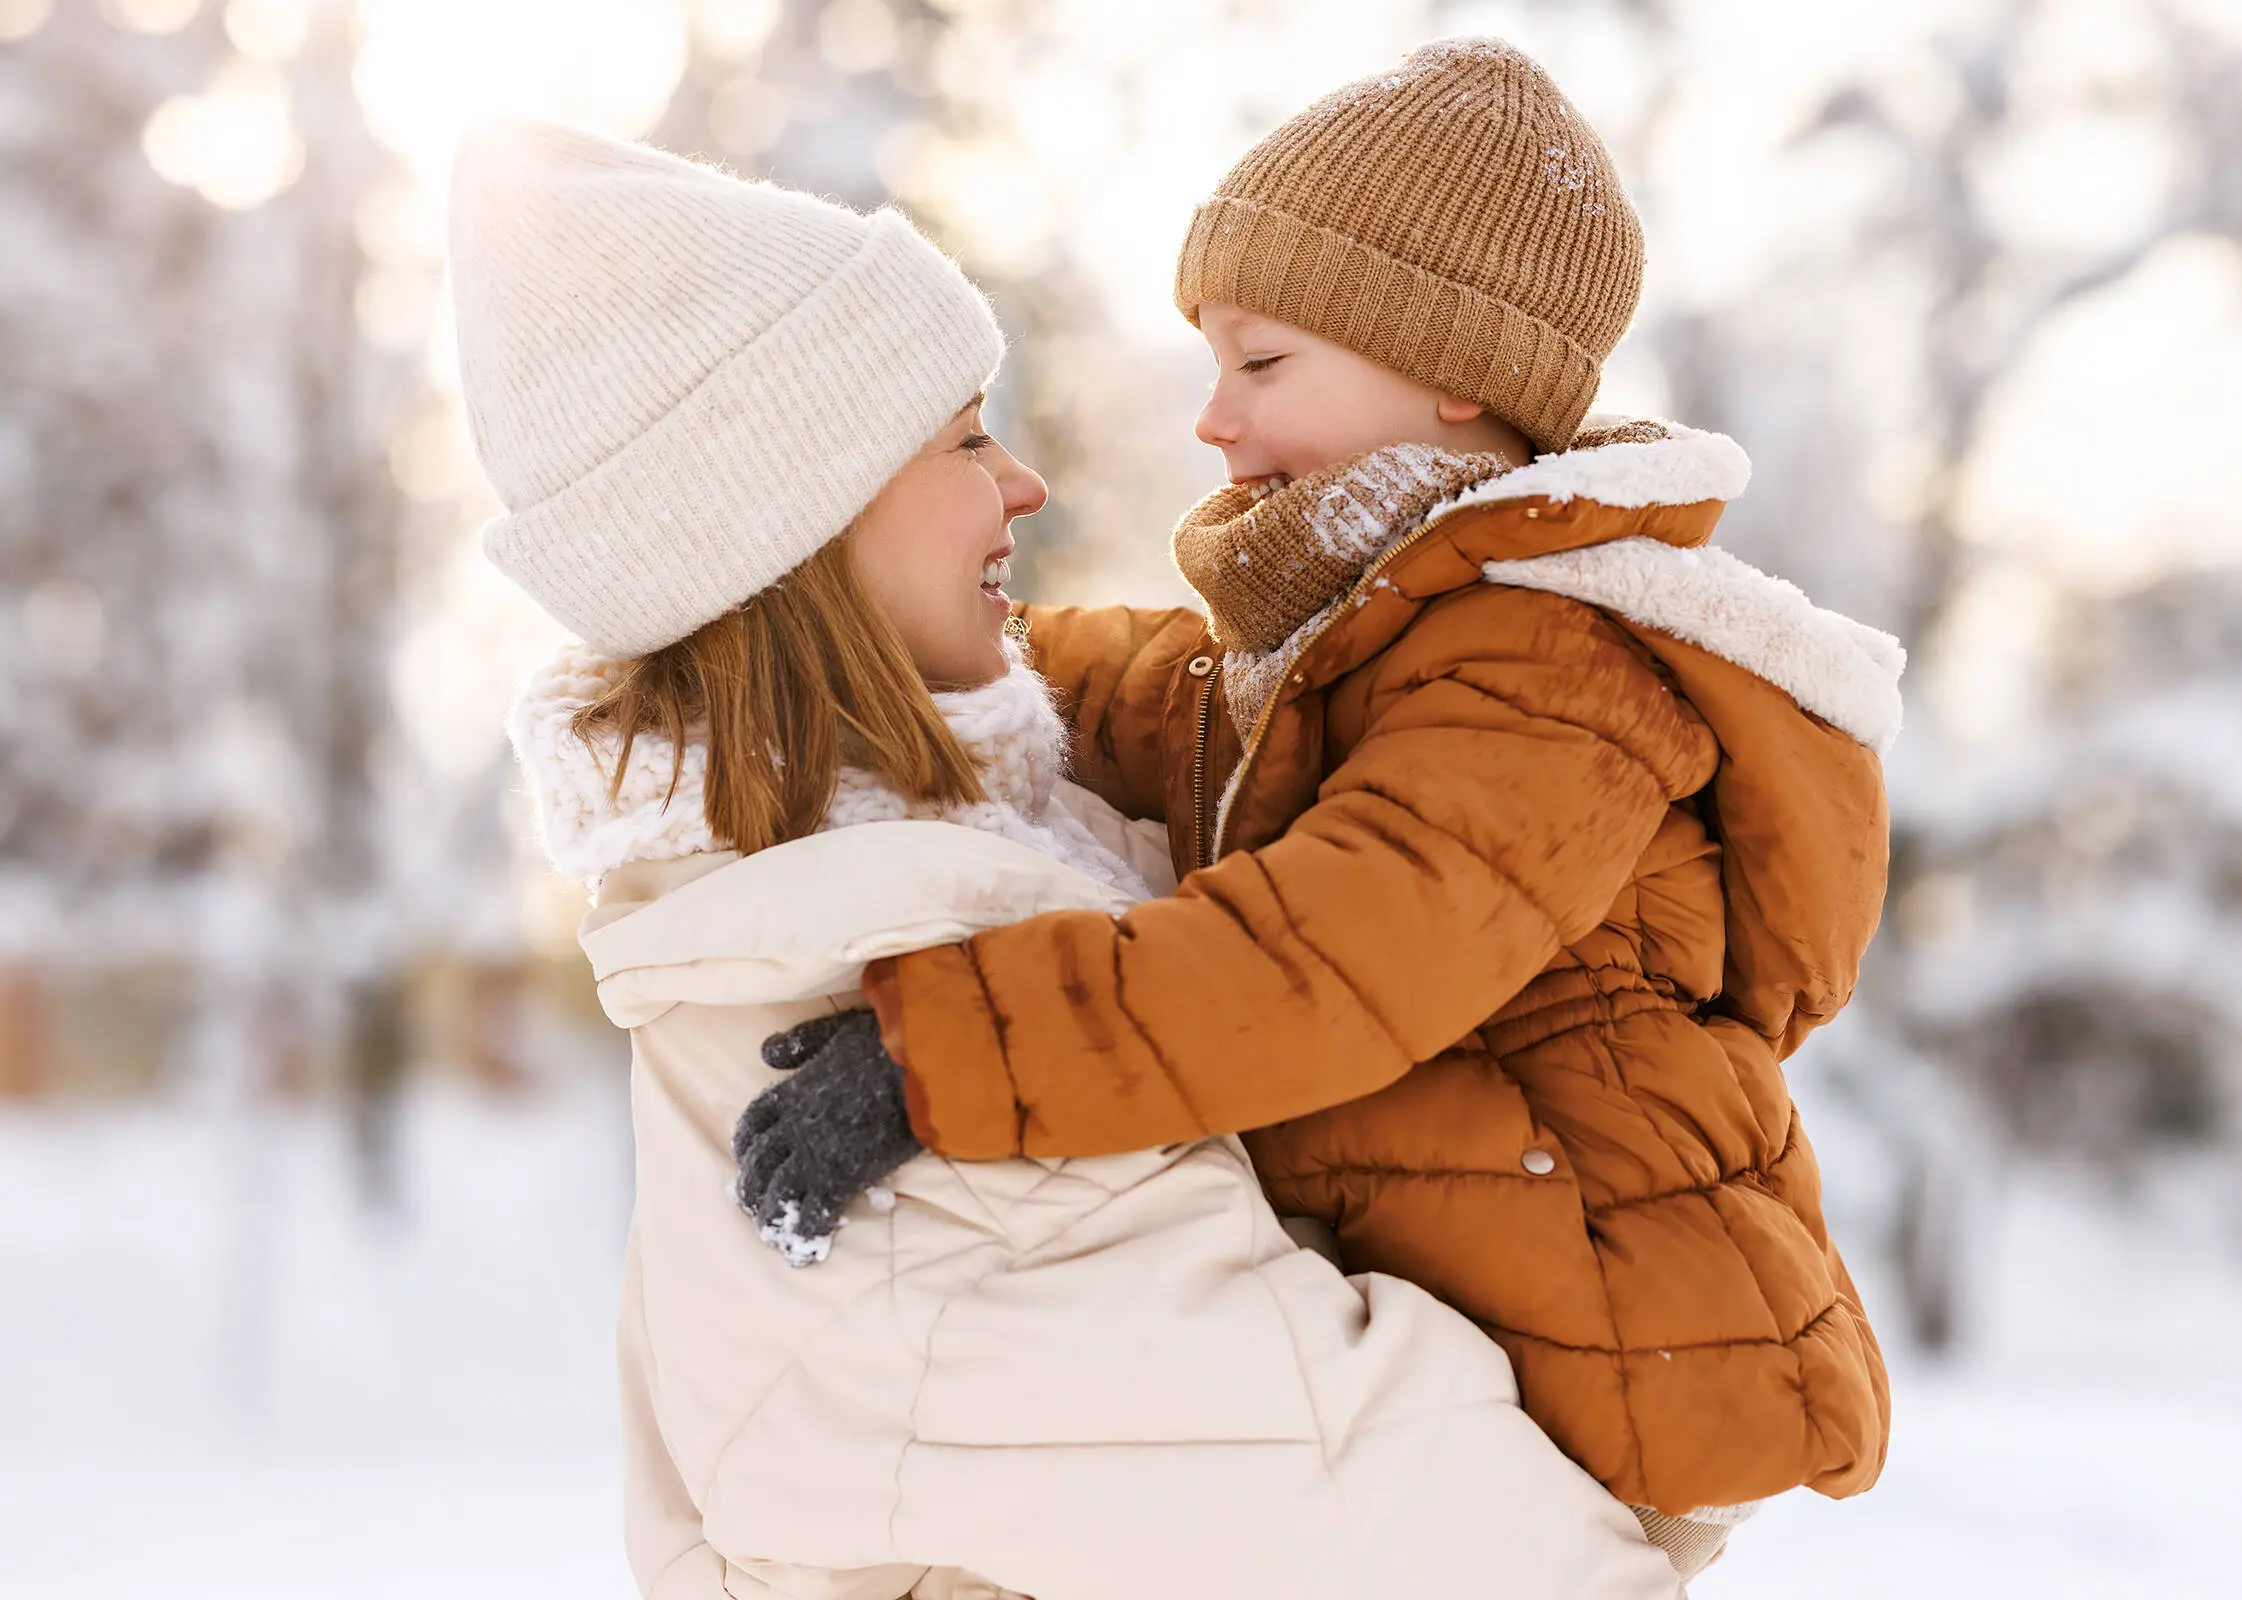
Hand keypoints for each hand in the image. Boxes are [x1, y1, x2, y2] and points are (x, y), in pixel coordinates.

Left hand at [732, 1009, 921, 1265]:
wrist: (923, 1066)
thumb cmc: (888, 1041)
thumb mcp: (835, 1029)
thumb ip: (801, 1042)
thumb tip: (766, 1053)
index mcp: (794, 1090)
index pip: (755, 1122)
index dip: (747, 1143)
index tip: (746, 1156)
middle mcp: (796, 1125)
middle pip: (760, 1163)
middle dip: (752, 1185)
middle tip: (751, 1203)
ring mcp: (816, 1153)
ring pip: (780, 1192)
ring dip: (772, 1214)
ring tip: (771, 1231)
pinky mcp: (843, 1176)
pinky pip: (816, 1212)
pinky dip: (807, 1231)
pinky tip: (804, 1246)